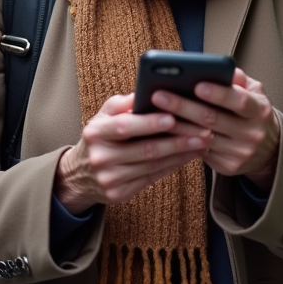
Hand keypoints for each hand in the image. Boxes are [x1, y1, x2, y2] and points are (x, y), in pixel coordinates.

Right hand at [53, 93, 213, 214]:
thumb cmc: (102, 136)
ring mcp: (109, 179)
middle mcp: (100, 157)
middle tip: (203, 131)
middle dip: (177, 140)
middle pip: (144, 150)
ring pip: (152, 166)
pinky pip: (152, 178)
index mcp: (95, 132)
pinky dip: (173, 166)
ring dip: (181, 154)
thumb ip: (124, 103)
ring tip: (202, 142)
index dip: (149, 123)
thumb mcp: (104, 116)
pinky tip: (188, 156)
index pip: (125, 127)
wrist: (80, 174)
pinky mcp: (118, 194)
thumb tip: (147, 89)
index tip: (173, 116)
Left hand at [151, 68, 280, 189]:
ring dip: (175, 125)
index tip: (197, 84)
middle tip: (158, 95)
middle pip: (213, 119)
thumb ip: (238, 79)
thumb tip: (218, 67)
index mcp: (259, 110)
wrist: (268, 149)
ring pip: (201, 137)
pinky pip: (199, 152)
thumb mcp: (254, 92)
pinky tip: (162, 131)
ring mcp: (239, 152)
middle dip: (183, 106)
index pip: (240, 101)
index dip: (218, 93)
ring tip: (153, 112)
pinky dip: (179, 140)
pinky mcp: (228, 166)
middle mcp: (252, 133)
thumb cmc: (252, 112)